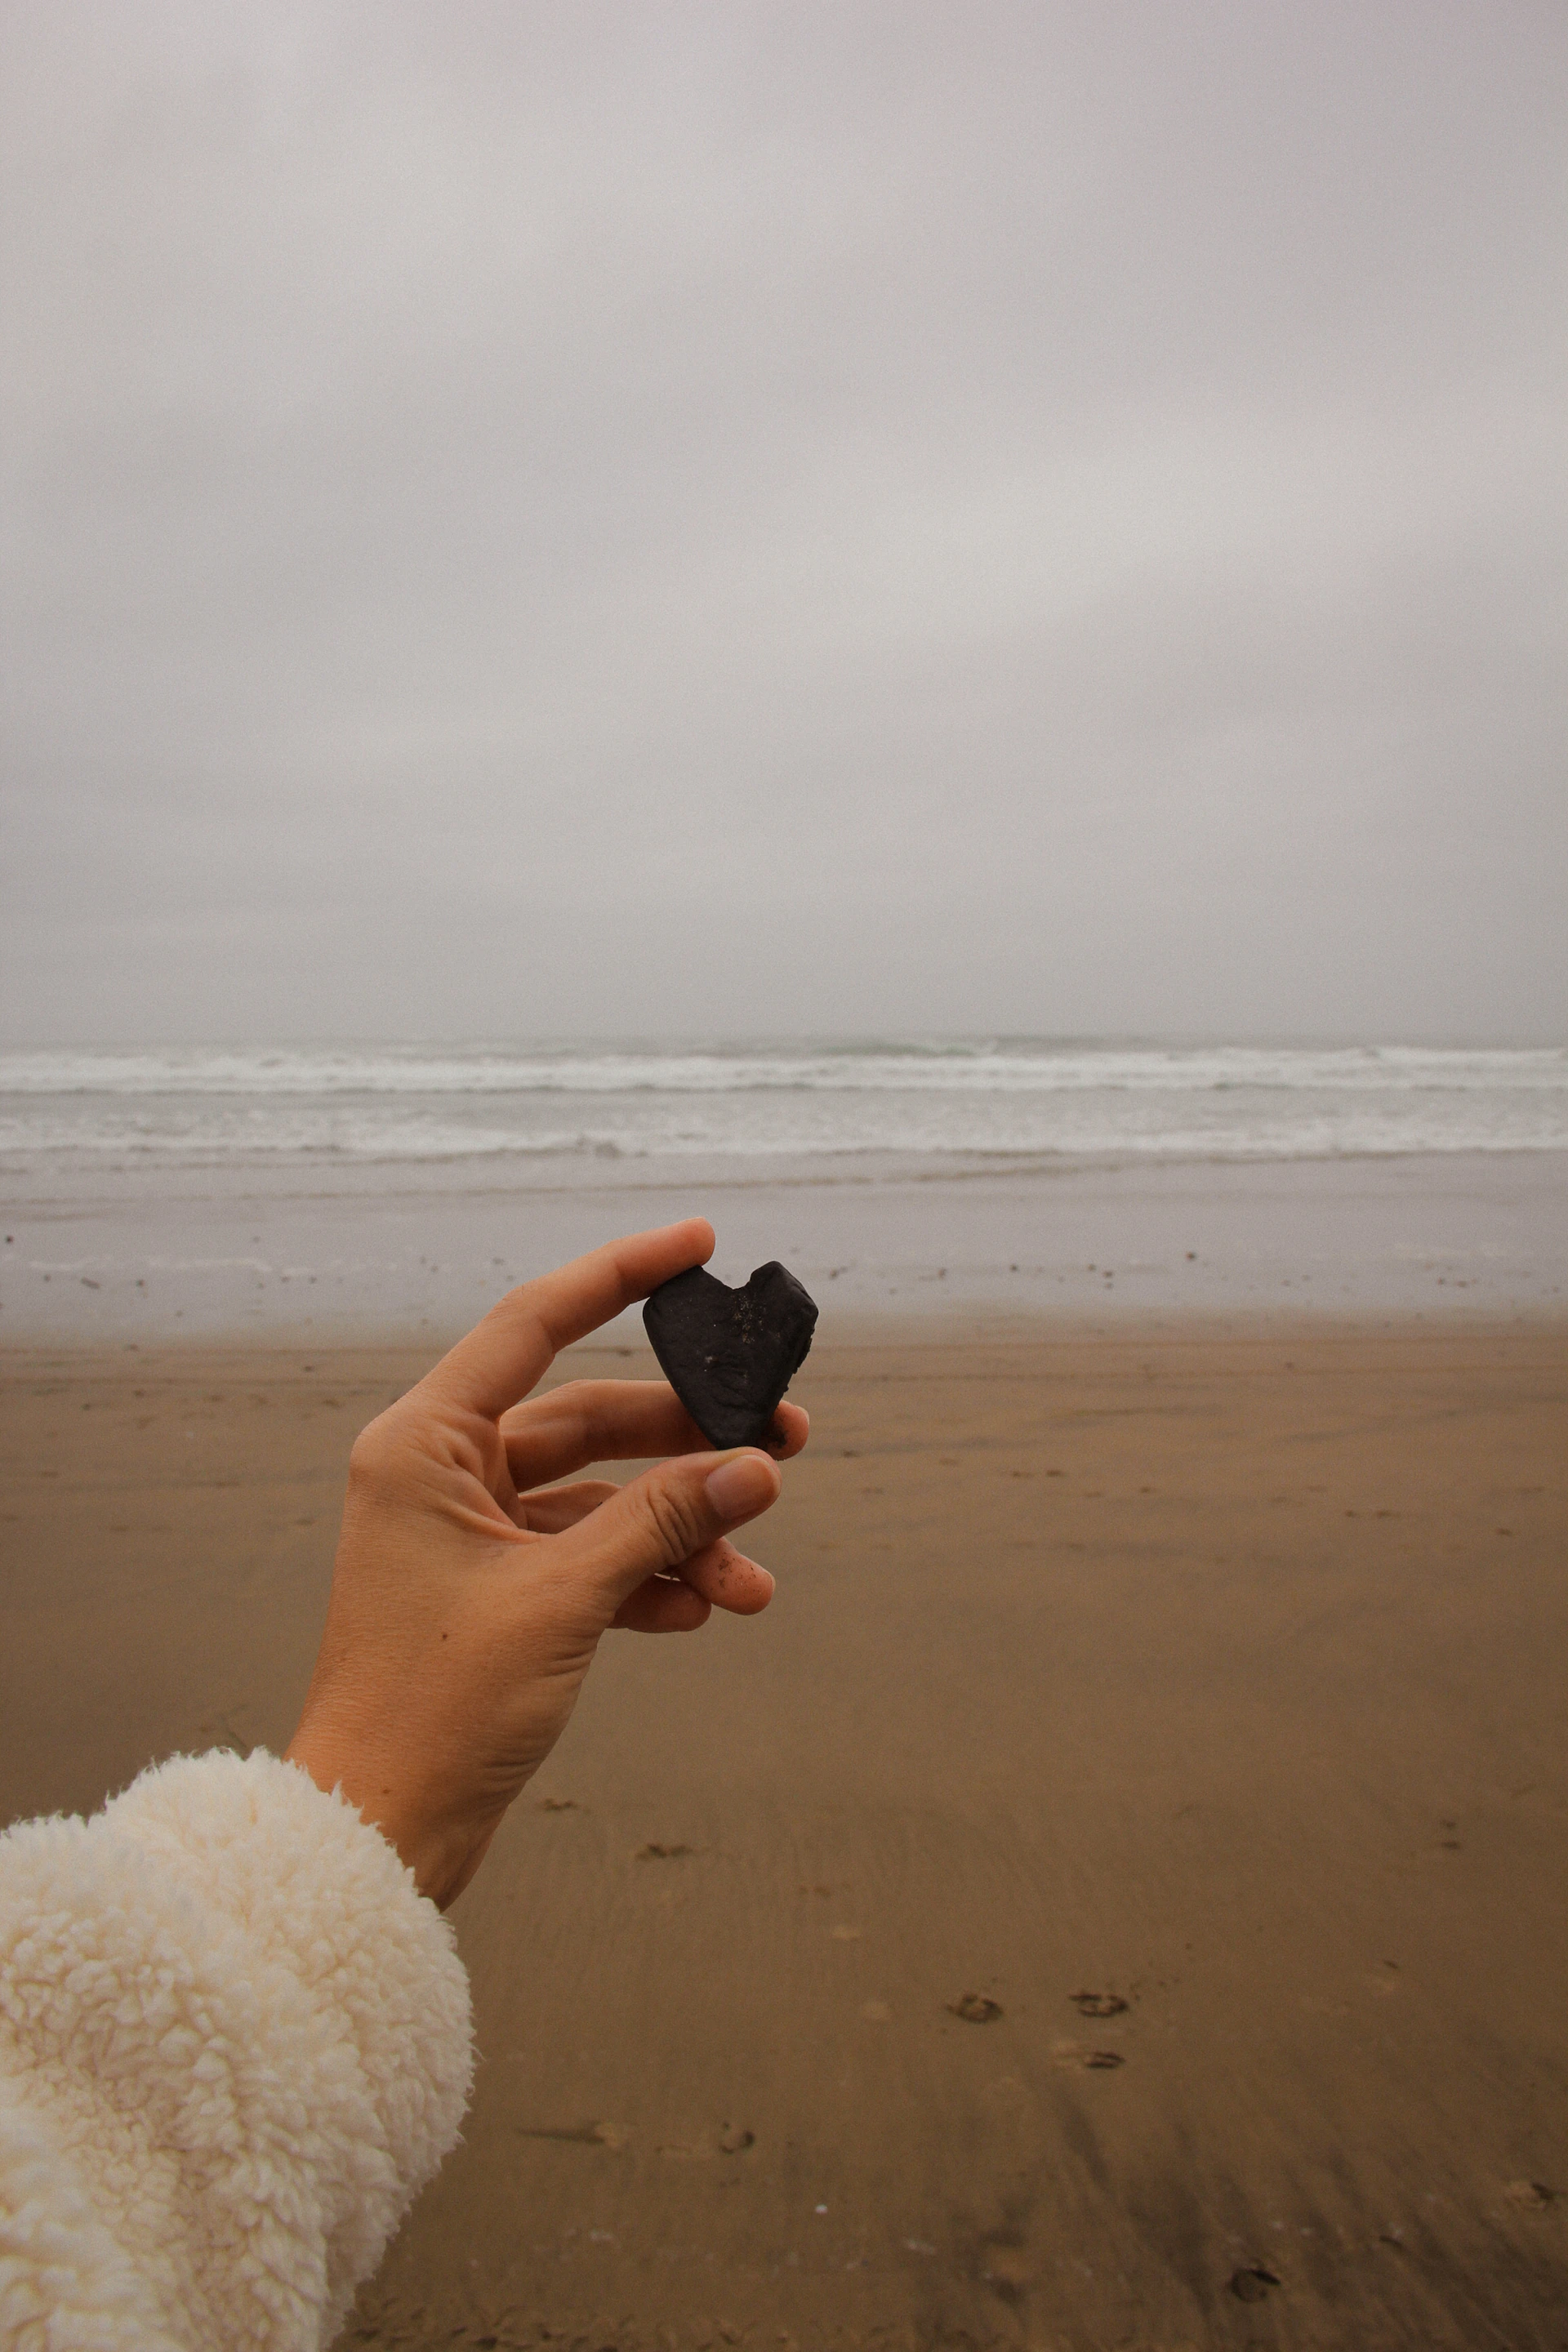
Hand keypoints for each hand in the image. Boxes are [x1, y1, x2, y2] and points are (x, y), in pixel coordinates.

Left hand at [284, 1218, 806, 1907]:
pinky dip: (648, 1578)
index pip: (536, 1322)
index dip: (621, 1274)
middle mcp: (441, 1473)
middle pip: (590, 1419)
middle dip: (688, 1439)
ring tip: (751, 1573)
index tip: (698, 1244)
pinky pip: (590, 1557)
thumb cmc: (432, 1710)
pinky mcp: (496, 1592)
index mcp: (424, 1444)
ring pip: (601, 1498)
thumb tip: (752, 1467)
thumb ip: (659, 1521)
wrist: (379, 1833)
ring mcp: (469, 1533)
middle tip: (785, 1439)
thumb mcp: (561, 1601)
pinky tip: (704, 1609)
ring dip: (679, 1529)